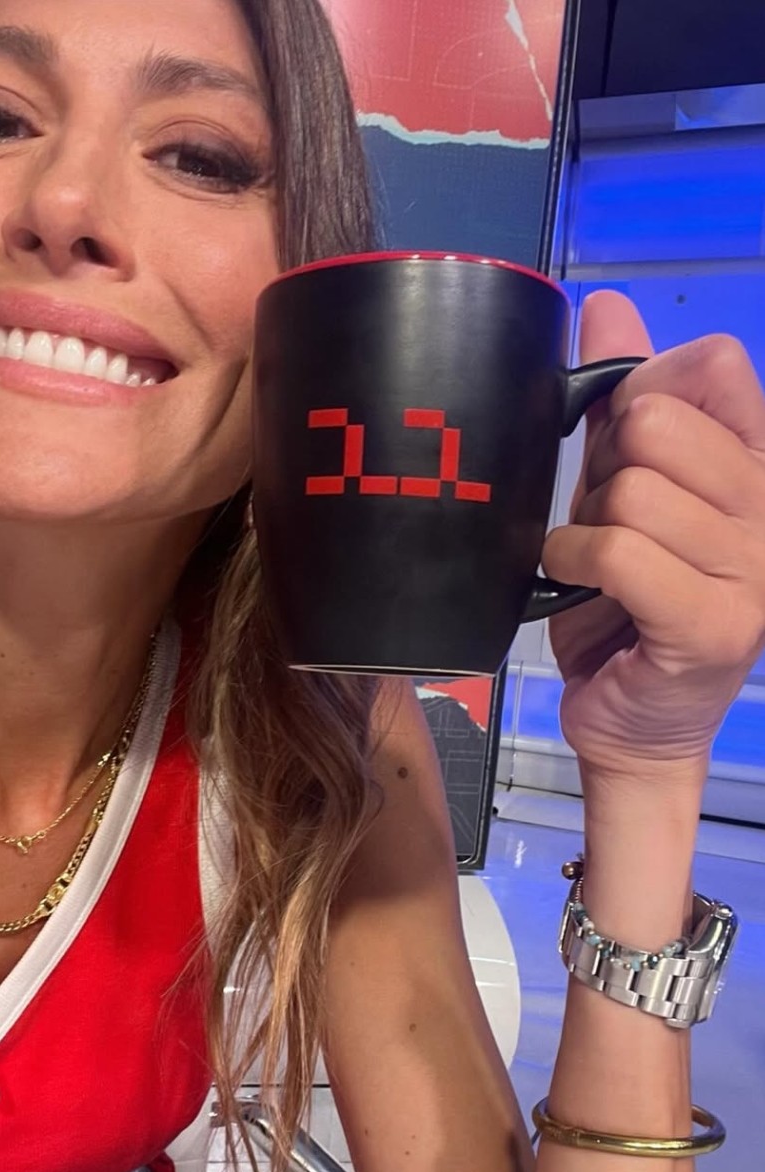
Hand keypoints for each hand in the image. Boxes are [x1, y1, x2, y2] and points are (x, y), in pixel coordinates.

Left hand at [543, 290, 764, 780]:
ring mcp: (753, 568)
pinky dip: (574, 561)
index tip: (621, 445)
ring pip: (632, 491)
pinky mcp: (718, 624)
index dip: (643, 391)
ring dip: (582, 527)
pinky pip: (619, 551)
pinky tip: (576, 583)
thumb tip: (605, 305)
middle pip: (659, 424)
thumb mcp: (618, 487)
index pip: (716, 366)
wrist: (631, 717)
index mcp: (753, 464)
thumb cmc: (624, 603)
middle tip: (603, 521)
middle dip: (603, 473)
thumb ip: (620, 401)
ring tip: (591, 563)